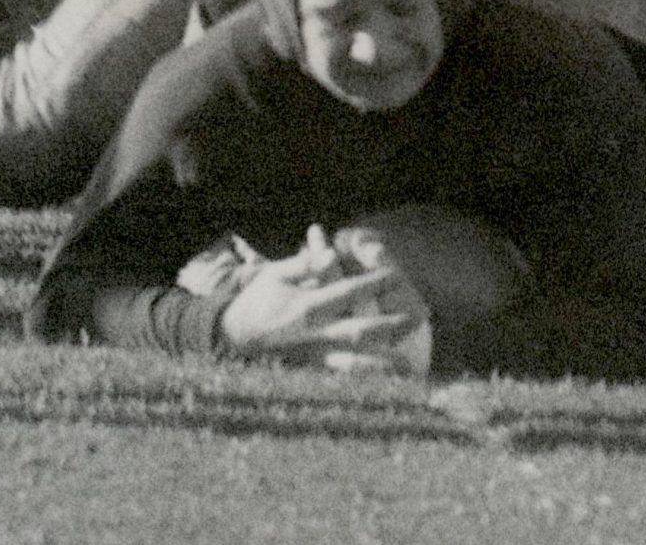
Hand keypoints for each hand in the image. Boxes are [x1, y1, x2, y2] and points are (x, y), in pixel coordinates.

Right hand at [216, 225, 426, 366]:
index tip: (396, 276)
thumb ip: (307, 264)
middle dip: (390, 325)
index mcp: (307, 306)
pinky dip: (359, 385)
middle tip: (417, 318)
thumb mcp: (276, 274)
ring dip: (380, 364)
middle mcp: (312, 334)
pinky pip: (339, 383)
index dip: (374, 283)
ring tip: (407, 366)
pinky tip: (381, 391)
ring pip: (351, 365)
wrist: (228, 338)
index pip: (349, 292)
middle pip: (358, 330)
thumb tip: (331, 254)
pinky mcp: (308, 374)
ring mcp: (311, 358)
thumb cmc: (257, 300)